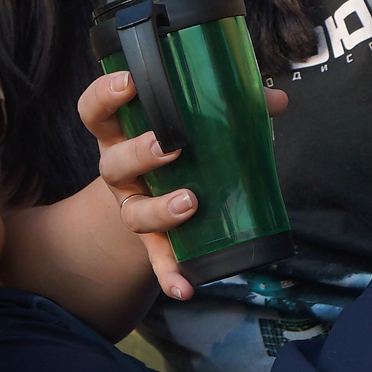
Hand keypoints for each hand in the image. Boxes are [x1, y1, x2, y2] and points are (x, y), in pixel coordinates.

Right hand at [76, 71, 289, 304]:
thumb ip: (232, 107)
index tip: (130, 81)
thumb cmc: (179, 144)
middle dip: (139, 153)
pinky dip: (169, 275)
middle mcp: (119, 171)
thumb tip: (275, 98)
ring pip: (133, 212)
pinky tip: (185, 289)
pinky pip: (156, 261)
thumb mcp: (193, 122)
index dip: (105, 95)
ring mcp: (133, 207)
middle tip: (169, 145)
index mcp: (122, 133)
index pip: (95, 110)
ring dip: (158, 210)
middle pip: (113, 164)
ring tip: (189, 203)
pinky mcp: (152, 242)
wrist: (159, 193)